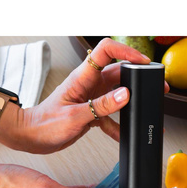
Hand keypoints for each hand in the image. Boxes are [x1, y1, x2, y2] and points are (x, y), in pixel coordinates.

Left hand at [0, 37, 169, 153]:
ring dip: (133, 101)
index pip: (106, 51)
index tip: (143, 61)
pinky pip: (113, 115)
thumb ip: (101, 106)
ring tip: (147, 108)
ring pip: (119, 94)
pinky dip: (121, 125)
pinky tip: (125, 135)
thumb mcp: (75, 116)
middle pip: (119, 73)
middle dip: (139, 77)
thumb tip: (125, 95)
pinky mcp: (93, 111)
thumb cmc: (45, 124)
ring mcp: (92, 97)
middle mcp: (89, 84)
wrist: (31, 136)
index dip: (126, 51)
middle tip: (155, 85)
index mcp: (82, 78)